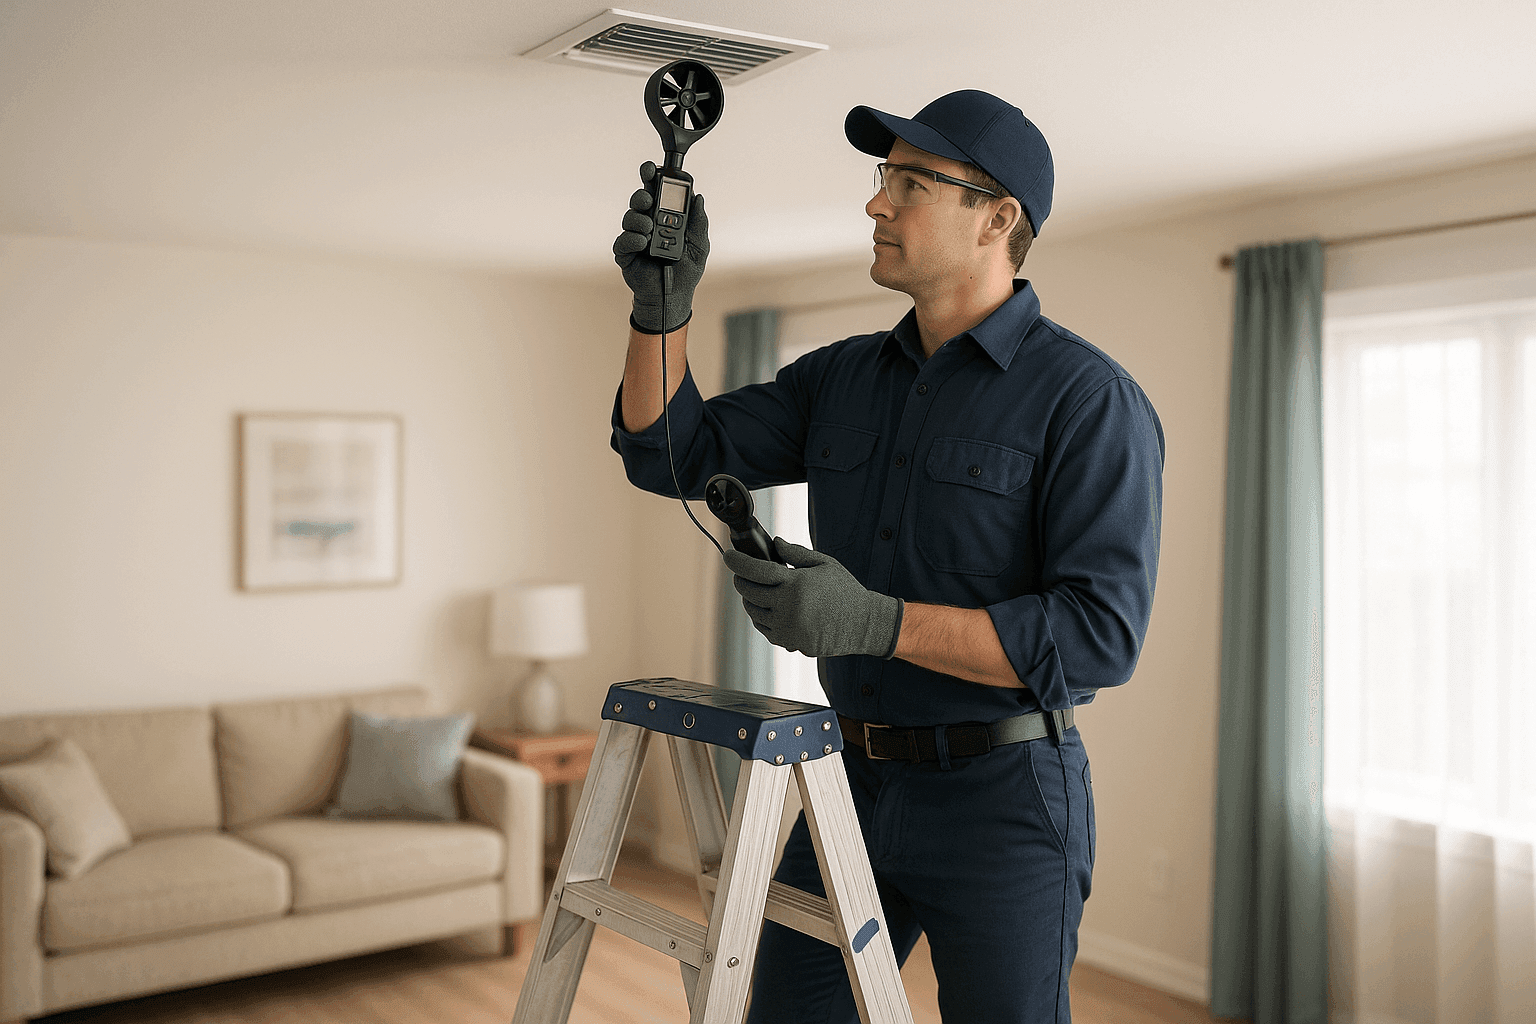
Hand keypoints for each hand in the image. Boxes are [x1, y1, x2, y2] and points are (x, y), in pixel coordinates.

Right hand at [613, 161, 708, 333]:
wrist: (674, 298)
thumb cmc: (686, 272)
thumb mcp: (700, 246)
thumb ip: (699, 223)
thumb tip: (699, 198)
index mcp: (665, 217)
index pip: (657, 192)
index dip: (652, 178)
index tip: (653, 168)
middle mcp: (648, 223)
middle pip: (639, 200)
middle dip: (642, 194)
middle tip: (648, 198)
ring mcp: (635, 238)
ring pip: (630, 218)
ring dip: (638, 219)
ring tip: (649, 228)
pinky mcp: (625, 254)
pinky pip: (623, 241)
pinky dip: (632, 238)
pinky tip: (642, 242)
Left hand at [723, 539, 903, 658]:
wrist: (864, 624)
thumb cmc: (845, 591)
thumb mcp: (824, 564)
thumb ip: (796, 553)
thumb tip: (774, 544)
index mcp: (796, 584)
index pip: (756, 571)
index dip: (738, 562)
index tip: (728, 556)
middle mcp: (789, 608)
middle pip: (749, 592)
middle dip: (741, 580)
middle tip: (741, 573)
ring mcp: (788, 628)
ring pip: (754, 613)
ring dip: (750, 600)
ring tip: (756, 591)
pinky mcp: (791, 643)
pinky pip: (765, 630)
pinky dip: (762, 618)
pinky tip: (770, 609)